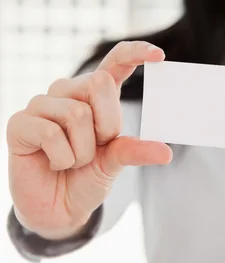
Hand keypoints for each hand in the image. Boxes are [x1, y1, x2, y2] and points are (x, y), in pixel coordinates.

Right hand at [7, 41, 171, 237]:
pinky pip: (50, 133)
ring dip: (83, 151)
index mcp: (95, 94)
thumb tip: (165, 152)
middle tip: (96, 147)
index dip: (136, 52)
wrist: (59, 209)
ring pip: (77, 113)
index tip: (159, 55)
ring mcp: (42, 104)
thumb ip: (134, 150)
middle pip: (99, 83)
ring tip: (72, 161)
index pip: (115, 61)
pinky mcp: (20, 123)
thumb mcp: (115, 162)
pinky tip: (54, 163)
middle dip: (107, 125)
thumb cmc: (86, 178)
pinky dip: (62, 158)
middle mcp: (68, 91)